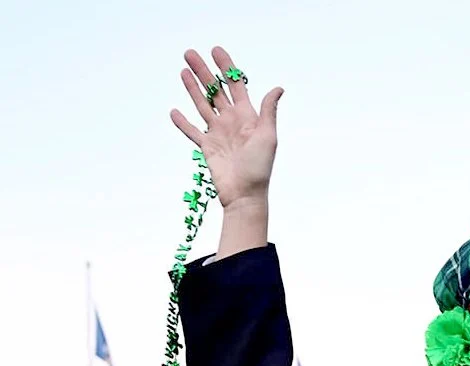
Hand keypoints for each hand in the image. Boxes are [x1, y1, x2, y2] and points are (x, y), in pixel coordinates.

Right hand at [170, 46, 283, 208]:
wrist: (245, 194)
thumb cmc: (260, 167)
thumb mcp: (267, 136)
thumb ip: (268, 111)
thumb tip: (278, 88)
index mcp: (247, 117)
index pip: (236, 86)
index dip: (227, 68)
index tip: (215, 50)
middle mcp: (231, 122)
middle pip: (215, 91)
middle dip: (203, 72)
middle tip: (189, 53)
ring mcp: (218, 134)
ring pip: (202, 105)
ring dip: (192, 88)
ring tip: (183, 70)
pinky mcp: (207, 147)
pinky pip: (192, 131)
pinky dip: (182, 122)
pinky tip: (174, 111)